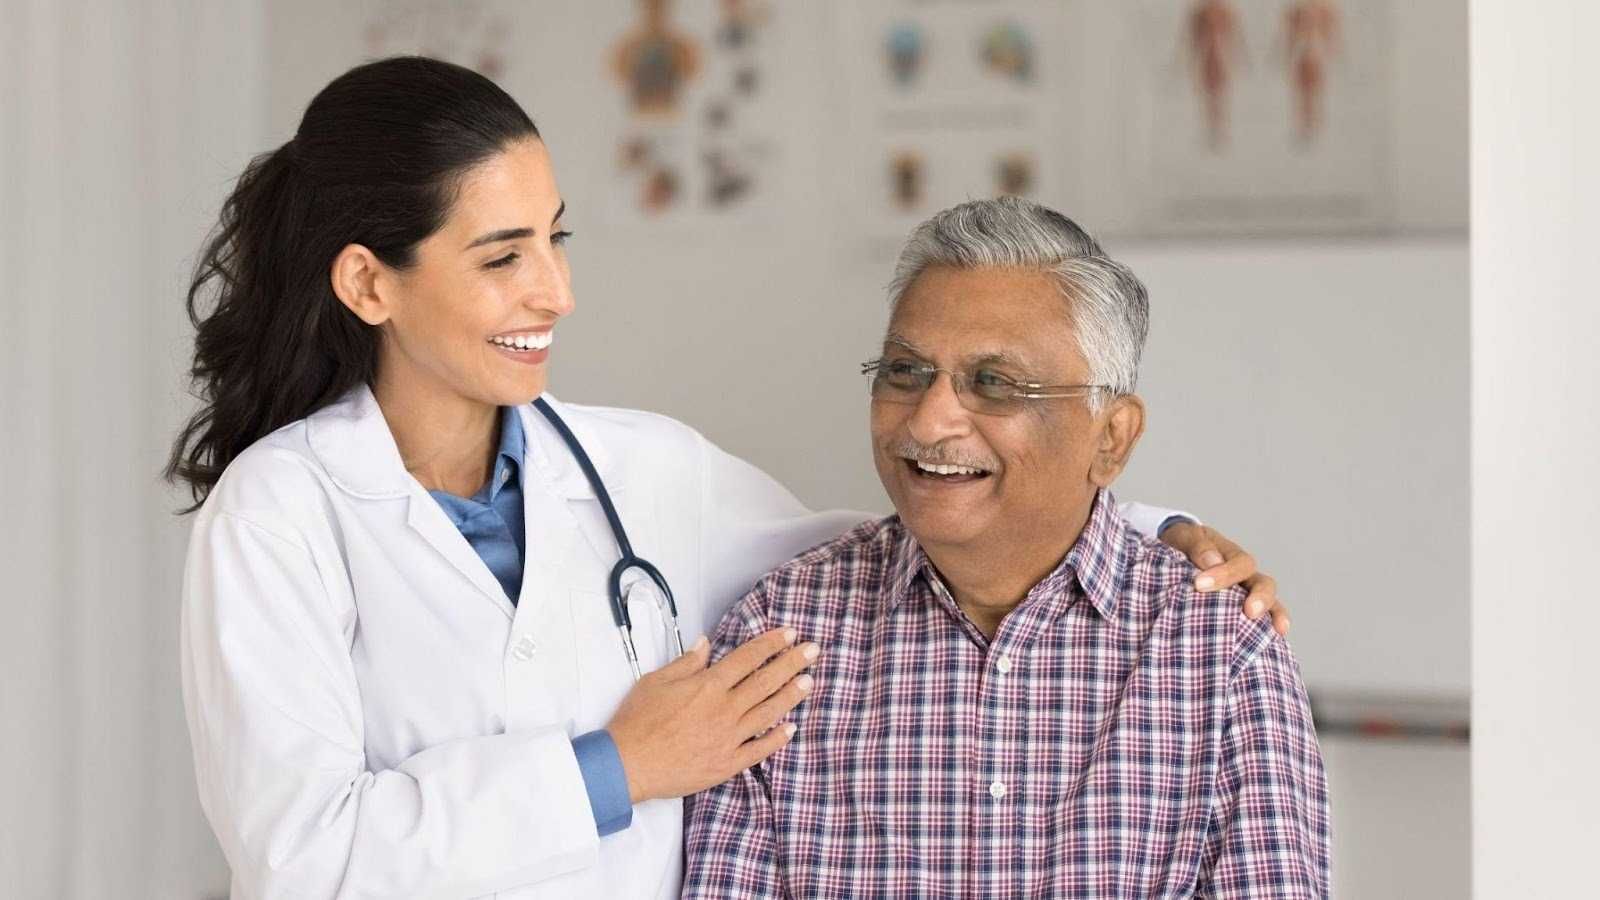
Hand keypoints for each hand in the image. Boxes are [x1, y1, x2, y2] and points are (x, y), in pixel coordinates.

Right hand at [606, 627, 818, 803]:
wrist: (628, 765)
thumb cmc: (637, 722)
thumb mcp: (656, 681)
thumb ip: (685, 662)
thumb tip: (705, 643)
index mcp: (707, 685)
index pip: (747, 658)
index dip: (770, 644)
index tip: (789, 634)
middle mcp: (724, 709)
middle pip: (765, 681)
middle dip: (792, 663)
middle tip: (813, 651)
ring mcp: (728, 738)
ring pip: (768, 712)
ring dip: (791, 695)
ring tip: (810, 681)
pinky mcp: (726, 763)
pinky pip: (759, 750)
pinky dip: (777, 738)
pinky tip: (791, 728)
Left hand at [1160, 522, 1288, 635]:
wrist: (1175, 555)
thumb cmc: (1183, 546)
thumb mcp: (1185, 537)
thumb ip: (1197, 546)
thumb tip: (1212, 561)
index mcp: (1232, 556)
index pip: (1239, 563)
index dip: (1224, 574)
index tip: (1199, 585)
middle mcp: (1245, 576)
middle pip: (1264, 584)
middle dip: (1260, 597)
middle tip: (1249, 611)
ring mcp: (1246, 595)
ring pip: (1271, 603)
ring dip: (1274, 614)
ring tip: (1276, 629)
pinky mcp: (1240, 613)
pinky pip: (1262, 621)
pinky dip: (1270, 629)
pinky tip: (1275, 640)